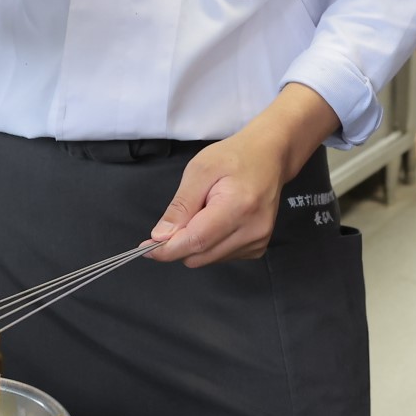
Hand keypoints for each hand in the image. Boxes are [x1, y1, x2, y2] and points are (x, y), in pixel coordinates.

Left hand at [144, 119, 295, 268]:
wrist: (270, 156)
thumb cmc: (234, 156)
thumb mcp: (200, 170)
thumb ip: (180, 205)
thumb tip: (160, 236)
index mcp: (238, 206)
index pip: (196, 241)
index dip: (167, 249)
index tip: (145, 248)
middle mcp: (253, 229)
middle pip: (200, 256)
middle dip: (180, 243)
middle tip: (180, 217)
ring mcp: (258, 240)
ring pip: (208, 259)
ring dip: (196, 243)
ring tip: (206, 213)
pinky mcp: (258, 247)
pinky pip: (221, 257)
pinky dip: (210, 245)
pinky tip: (218, 221)